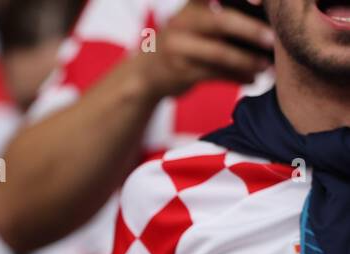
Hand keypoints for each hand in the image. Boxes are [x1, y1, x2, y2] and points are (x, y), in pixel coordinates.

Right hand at [135, 0, 271, 100]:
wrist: (146, 74)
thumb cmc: (184, 42)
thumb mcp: (195, 20)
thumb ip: (222, 14)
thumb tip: (270, 19)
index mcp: (192, 4)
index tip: (260, 2)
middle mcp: (182, 22)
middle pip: (221, 22)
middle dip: (251, 31)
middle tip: (273, 39)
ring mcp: (178, 48)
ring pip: (220, 54)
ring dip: (247, 61)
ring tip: (268, 66)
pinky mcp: (180, 72)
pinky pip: (215, 75)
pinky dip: (238, 78)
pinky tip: (252, 79)